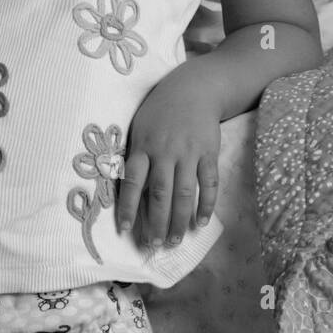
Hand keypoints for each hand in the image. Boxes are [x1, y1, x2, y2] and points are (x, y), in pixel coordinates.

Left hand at [116, 72, 220, 247]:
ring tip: (174, 241)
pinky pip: (208, 183)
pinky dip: (206, 204)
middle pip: (159, 193)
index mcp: (143, 146)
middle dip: (155, 222)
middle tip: (153, 244)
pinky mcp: (209, 152)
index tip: (124, 229)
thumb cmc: (160, 111)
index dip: (127, 207)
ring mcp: (189, 152)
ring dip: (179, 220)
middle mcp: (165, 151)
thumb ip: (136, 156)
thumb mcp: (140, 128)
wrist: (194, 88)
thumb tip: (129, 192)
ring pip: (184, 193)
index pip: (132, 181)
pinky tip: (201, 222)